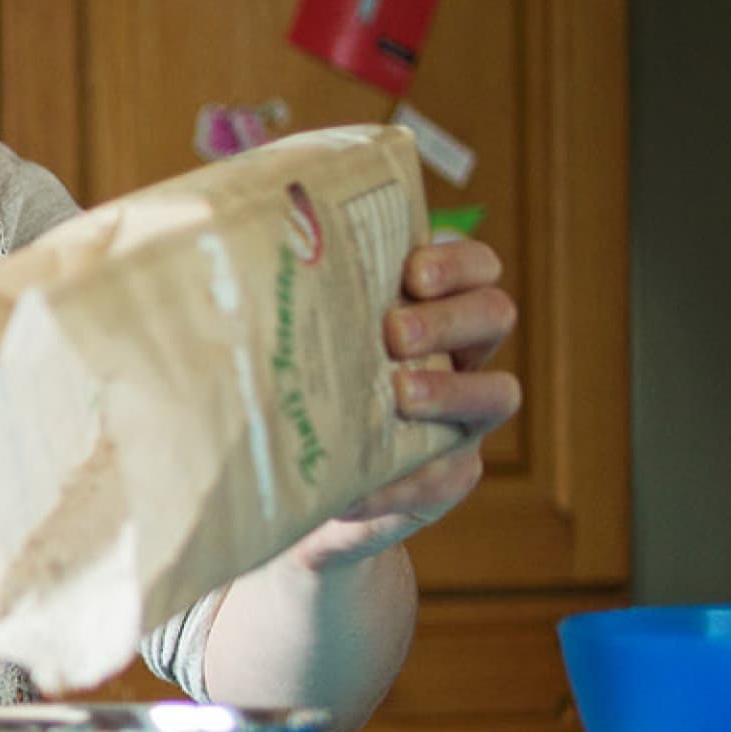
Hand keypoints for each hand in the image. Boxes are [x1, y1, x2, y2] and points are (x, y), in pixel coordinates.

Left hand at [287, 238, 520, 571]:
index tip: (412, 273)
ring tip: (400, 394)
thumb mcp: (296, 333)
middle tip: (395, 332)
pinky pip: (446, 474)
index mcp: (430, 305)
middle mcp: (461, 353)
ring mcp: (463, 415)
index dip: (458, 263)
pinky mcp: (449, 474)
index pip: (477, 267)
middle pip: (495, 315)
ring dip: (452, 390)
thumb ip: (291, 294)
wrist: (290, 479)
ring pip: (498, 392)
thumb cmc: (290, 378)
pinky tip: (358, 484)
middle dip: (449, 319)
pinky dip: (401, 479)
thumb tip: (232, 246)